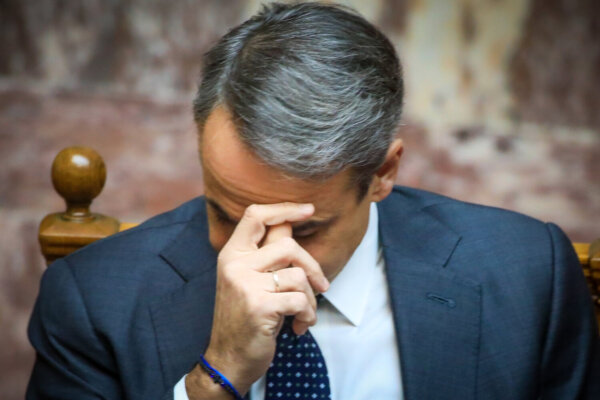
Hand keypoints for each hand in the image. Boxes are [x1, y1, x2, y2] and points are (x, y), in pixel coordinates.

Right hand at [186, 203, 329, 397]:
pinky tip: (299, 326)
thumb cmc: (246, 317)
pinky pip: (301, 300)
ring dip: (310, 297)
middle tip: (322, 285)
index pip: (255, 215)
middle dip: (312, 266)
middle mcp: (235, 265)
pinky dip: (308, 315)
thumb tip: (290, 223)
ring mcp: (245, 285)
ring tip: (303, 313)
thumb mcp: (250, 280)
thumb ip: (266, 254)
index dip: (284, 209)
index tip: (309, 209)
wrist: (228, 358)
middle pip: (288, 244)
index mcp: (231, 254)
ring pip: (298, 275)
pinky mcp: (259, 306)